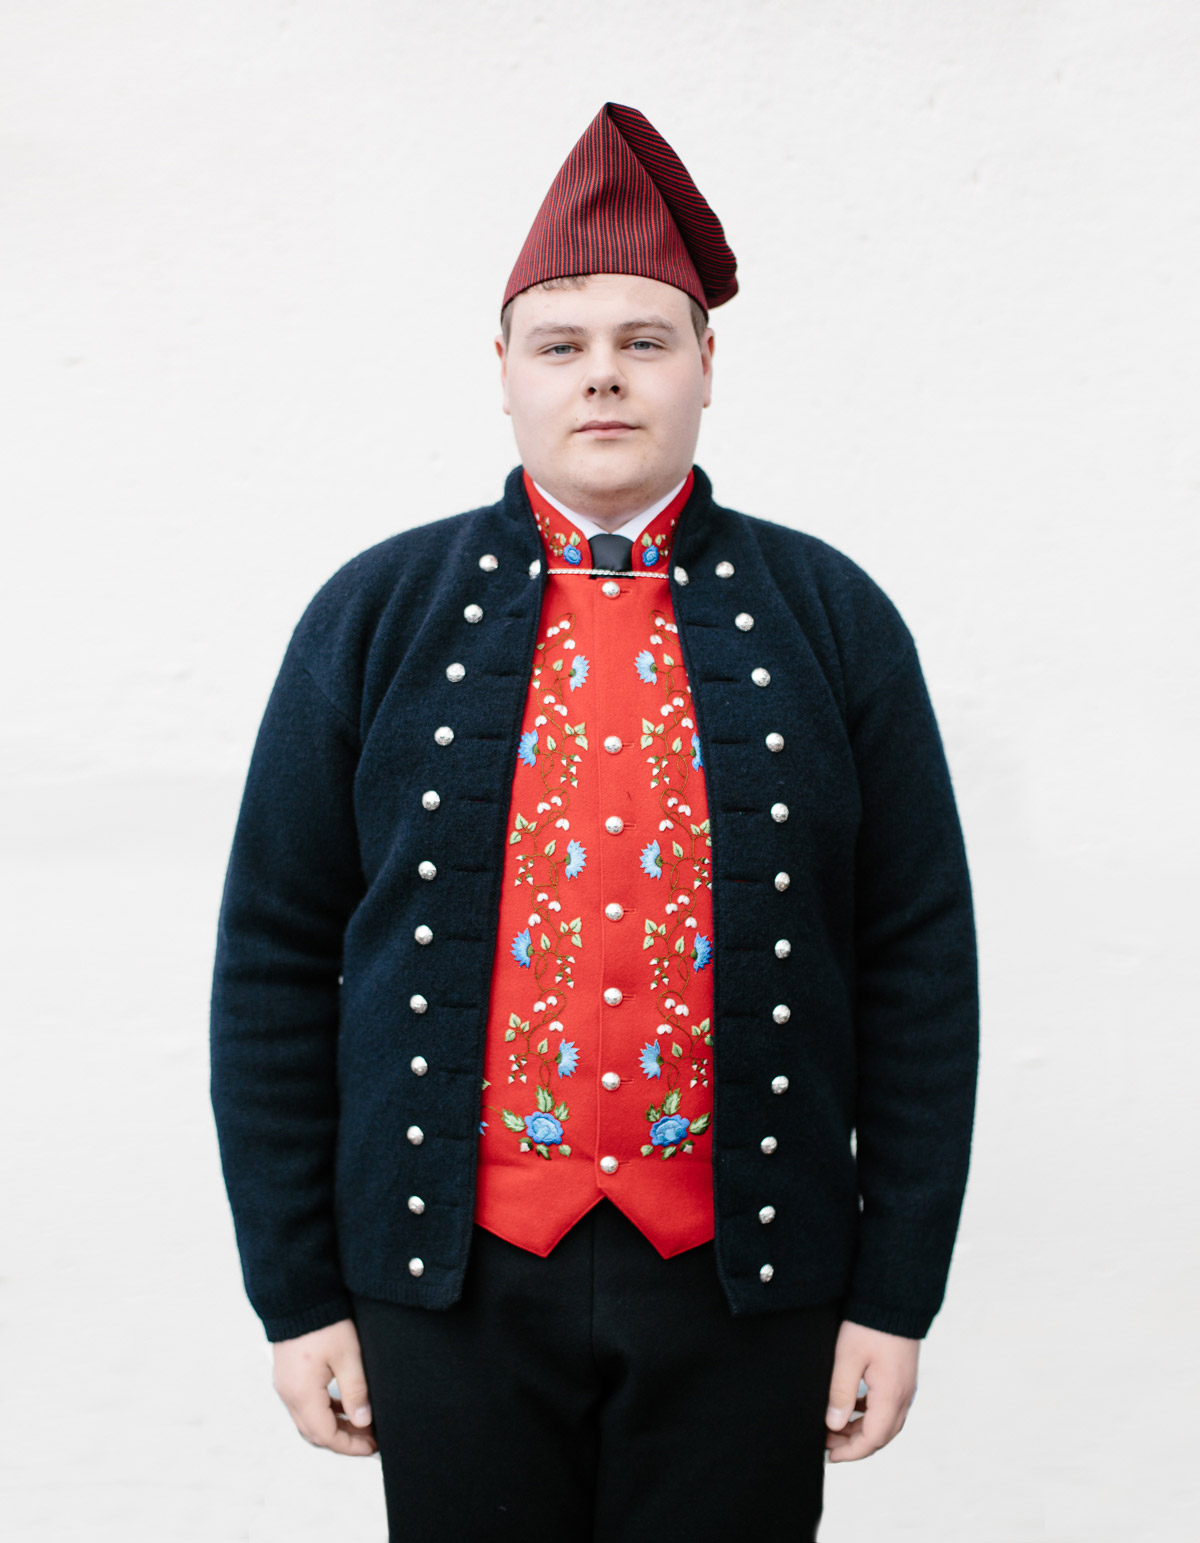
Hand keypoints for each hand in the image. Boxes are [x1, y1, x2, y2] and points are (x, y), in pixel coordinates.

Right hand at [271, 1317, 377, 1455]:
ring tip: (362, 1424)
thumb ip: (356, 1391)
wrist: (299, 1294)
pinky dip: (326, 1411)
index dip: (350, 1446)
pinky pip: (306, 1405)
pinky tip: (345, 1406)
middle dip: (343, 1440)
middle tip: (370, 1439)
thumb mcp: (347, 1356)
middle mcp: (289, 1395)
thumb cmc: (325, 1322)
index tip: (372, 1446)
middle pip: (315, 1433)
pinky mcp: (288, 1377)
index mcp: (302, 1393)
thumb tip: (363, 1422)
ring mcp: (286, 1386)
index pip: (325, 1435)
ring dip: (334, 1427)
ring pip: (309, 1421)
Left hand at [824, 1319, 918, 1461]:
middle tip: (828, 1443)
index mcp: (891, 1395)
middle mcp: (903, 1396)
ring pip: (886, 1423)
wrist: (894, 1297)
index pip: (873, 1439)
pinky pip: (888, 1407)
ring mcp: (905, 1387)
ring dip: (861, 1430)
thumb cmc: (870, 1324)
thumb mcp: (848, 1356)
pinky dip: (869, 1414)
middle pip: (881, 1435)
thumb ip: (841, 1392)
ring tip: (835, 1426)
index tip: (829, 1455)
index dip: (851, 1452)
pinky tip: (851, 1406)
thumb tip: (834, 1425)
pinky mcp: (902, 1377)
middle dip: (854, 1444)